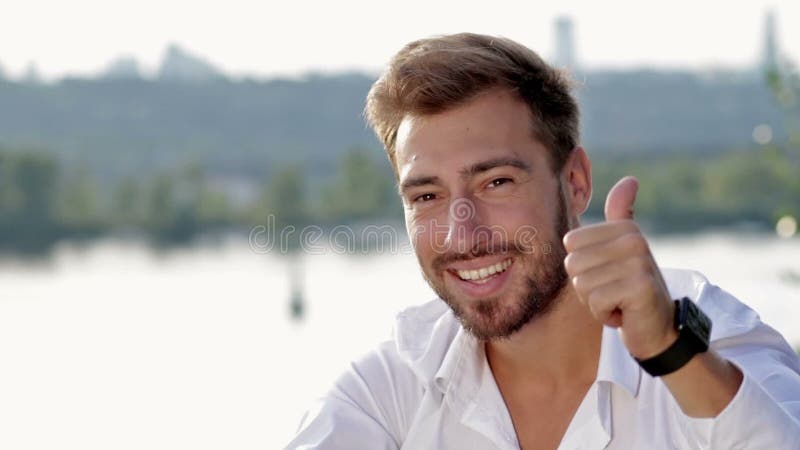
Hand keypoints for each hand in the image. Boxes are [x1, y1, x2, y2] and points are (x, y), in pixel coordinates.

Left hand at [563, 176, 676, 358]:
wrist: (658, 329)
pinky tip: (624, 312)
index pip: (570, 244)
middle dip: (586, 286)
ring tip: (619, 301)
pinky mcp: (639, 288)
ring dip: (594, 302)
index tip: (608, 274)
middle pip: (573, 264)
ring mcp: (639, 263)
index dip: (582, 266)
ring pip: (581, 284)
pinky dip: (604, 314)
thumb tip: (630, 180)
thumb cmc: (631, 288)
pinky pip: (595, 302)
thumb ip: (621, 215)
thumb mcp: (623, 249)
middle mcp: (634, 240)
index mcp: (625, 228)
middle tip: (613, 291)